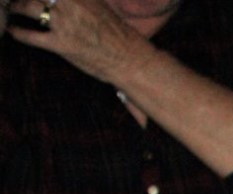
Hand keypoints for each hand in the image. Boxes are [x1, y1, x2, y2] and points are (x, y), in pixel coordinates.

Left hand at [5, 0, 154, 84]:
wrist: (131, 60)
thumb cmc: (121, 36)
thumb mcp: (102, 7)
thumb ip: (86, 1)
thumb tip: (73, 2)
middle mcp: (70, 4)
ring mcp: (64, 23)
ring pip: (28, 7)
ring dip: (16, 7)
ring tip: (12, 9)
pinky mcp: (61, 44)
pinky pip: (30, 36)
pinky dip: (19, 33)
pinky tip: (14, 32)